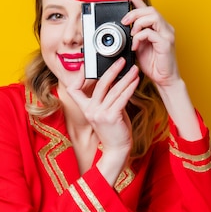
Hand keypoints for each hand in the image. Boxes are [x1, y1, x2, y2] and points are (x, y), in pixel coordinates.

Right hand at [65, 59, 139, 182]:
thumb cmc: (114, 131)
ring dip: (126, 77)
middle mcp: (90, 110)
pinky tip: (136, 81)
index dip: (79, 77)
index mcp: (85, 109)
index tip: (88, 66)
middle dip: (112, 70)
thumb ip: (107, 98)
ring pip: (113, 90)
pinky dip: (130, 88)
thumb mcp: (106, 113)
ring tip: (134, 69)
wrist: (117, 149)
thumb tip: (115, 81)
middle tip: (120, 61)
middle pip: (99, 84)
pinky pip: (122, 98)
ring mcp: (100, 114)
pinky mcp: (111, 117)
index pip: (74, 90)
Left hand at [122, 0, 180, 86]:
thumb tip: (125, 29)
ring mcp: (167, 34)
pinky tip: (136, 45)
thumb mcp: (138, 47)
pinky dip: (140, 37)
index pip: (146, 8)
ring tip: (132, 34)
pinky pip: (151, 32)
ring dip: (138, 23)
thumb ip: (134, 36)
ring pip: (152, 17)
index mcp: (157, 27)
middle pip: (149, 10)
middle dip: (134, 13)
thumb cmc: (152, 64)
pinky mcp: (167, 43)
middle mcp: (164, 28)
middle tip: (125, 22)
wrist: (163, 79)